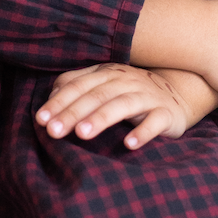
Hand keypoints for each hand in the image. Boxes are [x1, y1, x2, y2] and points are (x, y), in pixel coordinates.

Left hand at [34, 63, 210, 151]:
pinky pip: (155, 122)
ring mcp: (148, 97)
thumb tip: (50, 98)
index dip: (59, 102)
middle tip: (53, 131)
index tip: (41, 120)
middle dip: (73, 113)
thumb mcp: (104, 86)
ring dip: (101, 118)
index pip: (78, 86)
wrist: (177, 96)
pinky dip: (143, 132)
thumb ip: (77, 87)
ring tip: (82, 134)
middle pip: (96, 95)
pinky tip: (129, 144)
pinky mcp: (167, 114)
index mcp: (107, 74)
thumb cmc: (130, 94)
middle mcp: (126, 81)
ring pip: (122, 105)